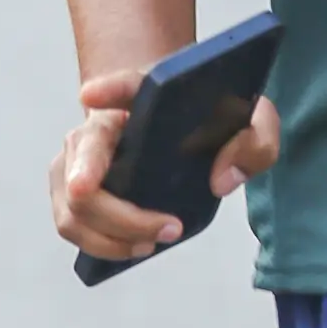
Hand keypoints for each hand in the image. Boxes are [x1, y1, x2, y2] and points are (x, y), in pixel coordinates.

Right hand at [49, 64, 281, 265]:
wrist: (172, 129)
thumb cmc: (206, 121)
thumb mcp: (249, 120)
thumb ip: (256, 140)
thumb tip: (222, 180)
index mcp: (139, 93)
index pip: (123, 82)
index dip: (107, 88)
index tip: (91, 96)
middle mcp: (98, 122)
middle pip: (85, 153)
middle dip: (116, 205)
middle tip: (171, 228)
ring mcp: (75, 159)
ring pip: (72, 204)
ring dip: (111, 234)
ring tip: (155, 242)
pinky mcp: (70, 191)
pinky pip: (71, 224)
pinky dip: (102, 244)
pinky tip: (139, 244)